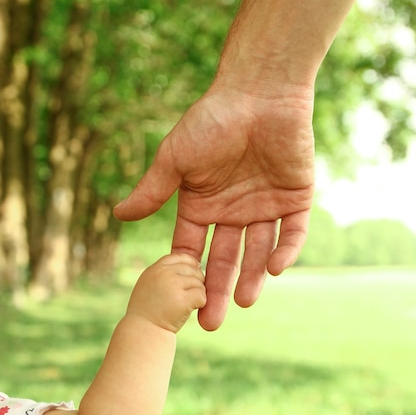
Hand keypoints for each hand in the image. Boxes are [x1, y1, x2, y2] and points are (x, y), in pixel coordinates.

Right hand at [114, 85, 314, 329]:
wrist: (259, 92)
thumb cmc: (212, 120)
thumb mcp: (176, 158)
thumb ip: (153, 189)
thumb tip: (118, 216)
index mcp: (203, 205)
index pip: (192, 248)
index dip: (187, 274)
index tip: (180, 304)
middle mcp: (233, 212)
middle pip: (224, 258)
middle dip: (217, 288)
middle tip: (210, 322)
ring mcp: (265, 207)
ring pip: (259, 251)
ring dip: (252, 276)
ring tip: (243, 302)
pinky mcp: (296, 198)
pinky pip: (293, 232)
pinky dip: (285, 250)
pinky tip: (274, 269)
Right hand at [127, 253, 205, 332]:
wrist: (142, 334)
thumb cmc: (146, 314)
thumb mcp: (149, 287)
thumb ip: (163, 275)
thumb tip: (188, 266)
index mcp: (155, 269)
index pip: (180, 257)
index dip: (191, 264)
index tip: (196, 272)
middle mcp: (163, 273)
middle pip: (194, 270)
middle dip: (197, 282)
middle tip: (189, 296)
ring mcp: (173, 285)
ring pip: (200, 283)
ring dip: (198, 295)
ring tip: (185, 307)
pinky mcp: (182, 298)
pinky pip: (202, 296)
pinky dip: (200, 304)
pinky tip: (190, 311)